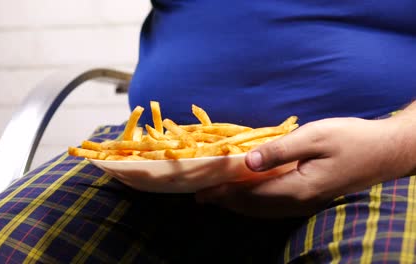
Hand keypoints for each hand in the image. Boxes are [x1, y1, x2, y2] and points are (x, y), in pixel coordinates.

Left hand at [196, 115, 415, 217]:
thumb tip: (247, 162)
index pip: (250, 196)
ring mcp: (305, 202)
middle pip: (253, 207)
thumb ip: (279, 150)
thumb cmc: (352, 140)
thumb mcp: (315, 137)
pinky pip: (273, 205)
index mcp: (297, 188)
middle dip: (225, 202)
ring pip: (262, 209)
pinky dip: (253, 201)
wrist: (385, 152)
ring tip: (218, 196)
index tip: (201, 191)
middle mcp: (298, 202)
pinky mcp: (310, 197)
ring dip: (238, 204)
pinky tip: (247, 192)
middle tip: (202, 196)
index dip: (223, 193)